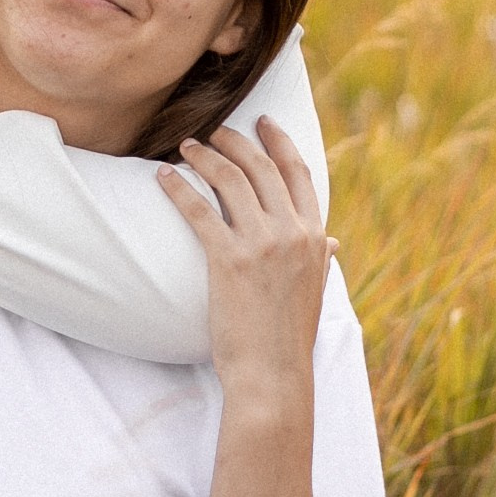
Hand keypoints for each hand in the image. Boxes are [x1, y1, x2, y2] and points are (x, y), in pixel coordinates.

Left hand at [157, 116, 333, 412]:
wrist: (273, 374)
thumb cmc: (289, 337)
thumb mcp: (316, 292)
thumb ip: (322, 260)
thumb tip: (332, 241)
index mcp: (315, 237)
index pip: (299, 174)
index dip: (279, 142)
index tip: (263, 121)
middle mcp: (292, 233)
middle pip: (262, 167)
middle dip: (236, 140)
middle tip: (215, 129)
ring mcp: (261, 245)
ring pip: (230, 180)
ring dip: (205, 156)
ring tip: (185, 147)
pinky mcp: (229, 260)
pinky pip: (199, 210)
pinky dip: (179, 188)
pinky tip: (164, 178)